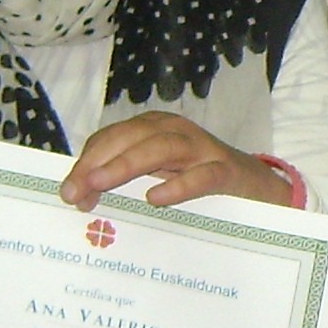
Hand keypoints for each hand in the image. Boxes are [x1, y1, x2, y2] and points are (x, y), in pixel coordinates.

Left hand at [62, 111, 292, 210]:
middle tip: (75, 191)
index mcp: (155, 129)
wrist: (259, 190)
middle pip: (131, 137)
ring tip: (101, 184)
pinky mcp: (228, 172)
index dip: (86, 160)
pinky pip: (202, 176)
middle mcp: (176, 131)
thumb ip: (124, 179)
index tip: (69, 190)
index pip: (111, 137)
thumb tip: (79, 195)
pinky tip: (155, 198)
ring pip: (162, 148)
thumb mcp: (159, 175)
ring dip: (127, 164)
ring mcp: (204, 150)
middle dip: (98, 162)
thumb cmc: (200, 182)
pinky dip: (178, 185)